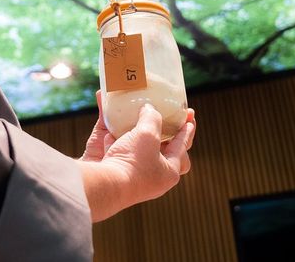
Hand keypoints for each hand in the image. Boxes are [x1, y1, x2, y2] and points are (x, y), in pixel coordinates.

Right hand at [77, 101, 196, 221]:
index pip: (182, 147)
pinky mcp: (109, 166)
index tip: (190, 118)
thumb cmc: (133, 162)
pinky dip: (111, 130)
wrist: (103, 184)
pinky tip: (108, 114)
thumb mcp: (149, 134)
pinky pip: (113, 144)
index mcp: (168, 172)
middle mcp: (151, 175)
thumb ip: (152, 118)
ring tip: (136, 113)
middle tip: (165, 120)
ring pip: (135, 148)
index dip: (186, 131)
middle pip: (161, 151)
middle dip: (163, 136)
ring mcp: (129, 173)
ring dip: (135, 131)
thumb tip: (148, 109)